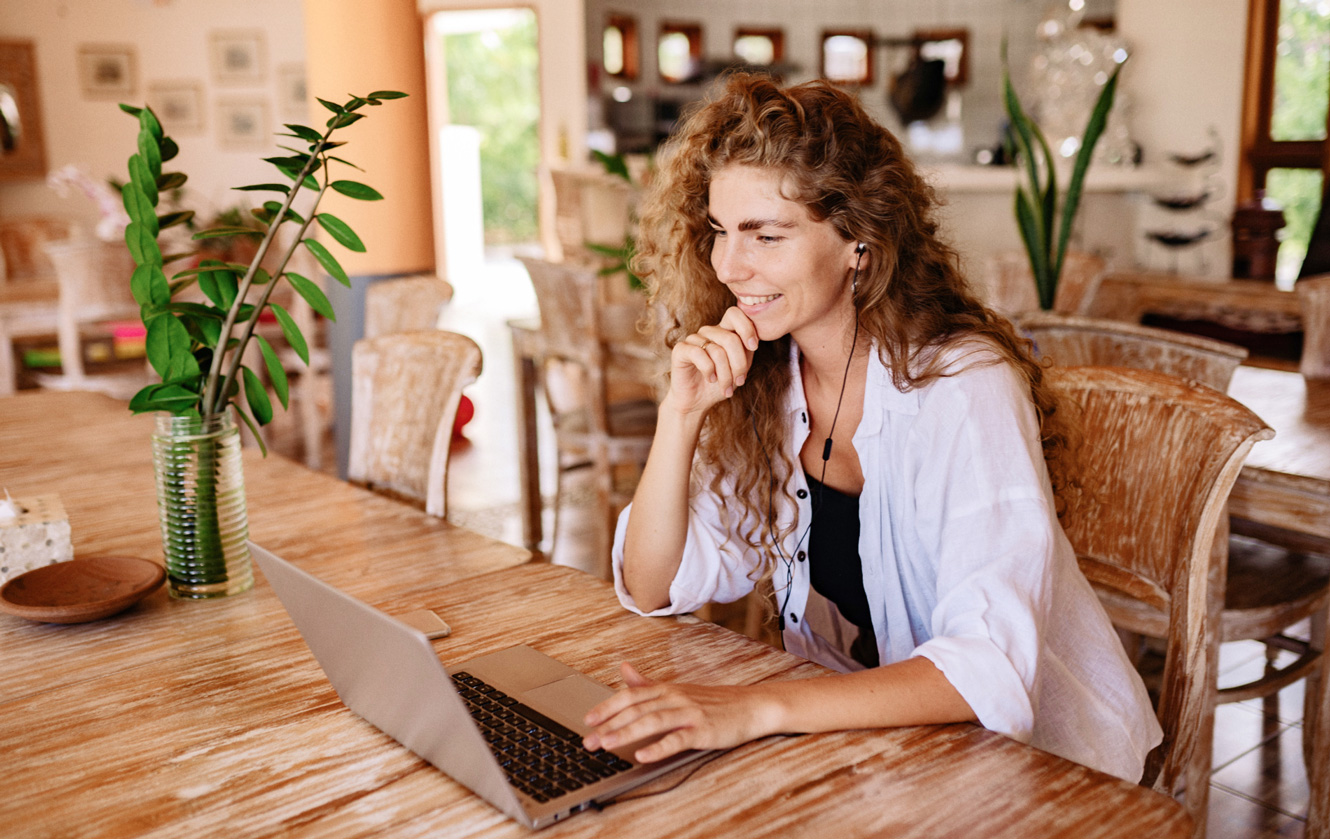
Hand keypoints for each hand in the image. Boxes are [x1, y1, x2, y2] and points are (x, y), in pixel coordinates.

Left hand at [582, 662, 778, 762]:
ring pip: (652, 721)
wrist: (750, 707)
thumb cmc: (713, 702)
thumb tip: (624, 669)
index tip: (588, 720)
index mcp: (667, 689)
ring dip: (626, 733)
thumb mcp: (678, 690)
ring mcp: (689, 713)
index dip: (607, 707)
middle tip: (588, 740)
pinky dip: (658, 747)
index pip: (630, 696)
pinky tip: (643, 755)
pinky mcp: (703, 730)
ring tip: (606, 745)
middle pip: (636, 709)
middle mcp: (675, 698)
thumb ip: (648, 684)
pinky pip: (677, 739)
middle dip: (609, 724)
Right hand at [665, 307, 759, 417]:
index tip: (754, 347)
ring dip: (725, 375)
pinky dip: (709, 370)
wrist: (697, 402)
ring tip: (726, 388)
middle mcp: (708, 332)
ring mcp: (693, 339)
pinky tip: (710, 379)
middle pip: (730, 339)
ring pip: (717, 351)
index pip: (735, 314)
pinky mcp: (681, 349)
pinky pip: (699, 354)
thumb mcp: (740, 367)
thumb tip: (753, 340)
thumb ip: (747, 350)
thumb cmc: (720, 384)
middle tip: (739, 382)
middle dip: (739, 364)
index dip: (747, 328)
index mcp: (723, 331)